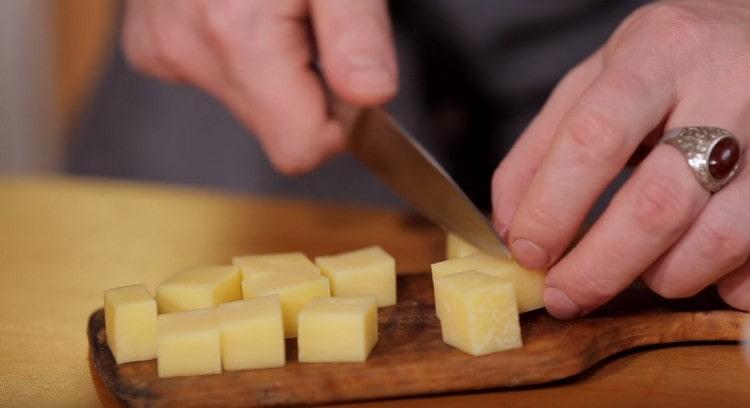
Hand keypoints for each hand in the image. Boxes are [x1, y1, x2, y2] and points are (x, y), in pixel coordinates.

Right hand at [121, 0, 396, 173]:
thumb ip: (355, 34)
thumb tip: (370, 97)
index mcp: (241, 40)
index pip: (299, 148)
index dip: (337, 127)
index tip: (347, 79)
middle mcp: (191, 52)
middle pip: (273, 126)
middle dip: (304, 87)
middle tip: (310, 22)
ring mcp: (165, 46)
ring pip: (245, 101)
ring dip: (271, 67)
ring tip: (271, 6)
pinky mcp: (151, 40)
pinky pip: (211, 72)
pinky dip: (236, 50)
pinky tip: (239, 7)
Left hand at [492, 0, 749, 317]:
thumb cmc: (668, 62)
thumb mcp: (595, 79)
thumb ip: (541, 147)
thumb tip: (510, 227)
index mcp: (657, 56)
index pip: (594, 139)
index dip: (553, 207)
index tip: (528, 251)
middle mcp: (727, 90)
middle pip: (657, 205)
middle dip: (599, 267)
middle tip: (564, 296)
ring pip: (717, 241)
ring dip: (663, 276)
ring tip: (639, 265)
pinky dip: (721, 280)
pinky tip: (696, 258)